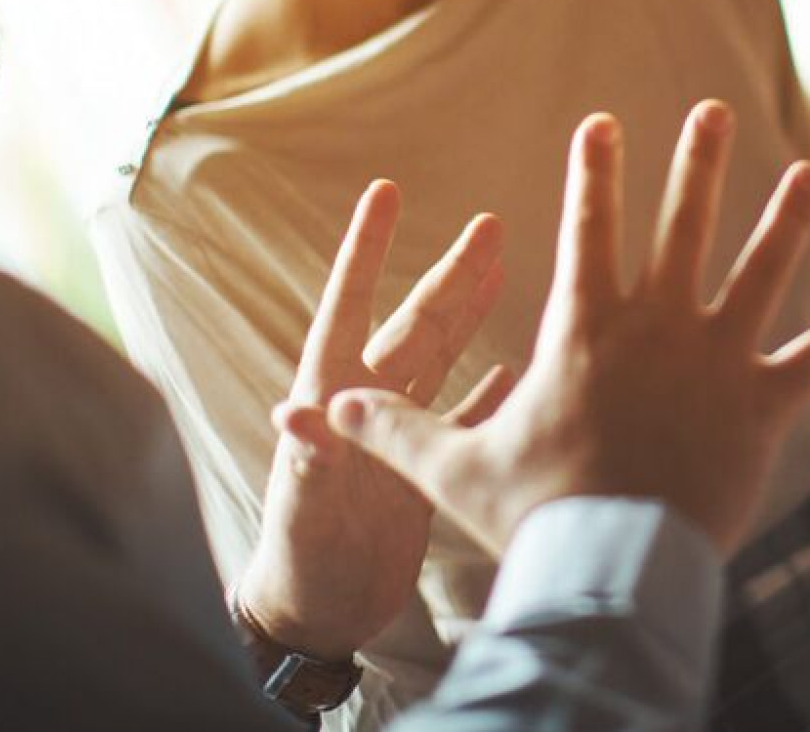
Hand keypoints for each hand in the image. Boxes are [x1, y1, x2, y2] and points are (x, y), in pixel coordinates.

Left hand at [236, 181, 514, 660]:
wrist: (315, 615)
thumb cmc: (299, 565)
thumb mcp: (303, 512)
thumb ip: (306, 463)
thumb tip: (293, 416)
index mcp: (333, 400)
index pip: (349, 309)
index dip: (366, 251)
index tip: (386, 192)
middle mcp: (366, 406)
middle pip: (416, 324)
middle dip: (451, 274)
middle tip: (491, 224)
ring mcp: (394, 435)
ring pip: (443, 358)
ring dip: (472, 314)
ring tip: (504, 269)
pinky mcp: (420, 468)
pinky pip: (459, 415)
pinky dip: (486, 390)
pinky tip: (516, 367)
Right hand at [329, 101, 809, 554]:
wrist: (611, 566)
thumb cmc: (532, 511)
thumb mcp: (451, 466)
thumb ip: (393, 427)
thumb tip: (319, 406)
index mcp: (586, 329)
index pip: (589, 230)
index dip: (597, 171)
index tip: (605, 120)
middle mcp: (659, 328)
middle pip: (684, 228)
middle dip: (700, 164)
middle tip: (717, 112)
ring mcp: (718, 362)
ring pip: (762, 273)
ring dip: (788, 220)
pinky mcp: (765, 408)